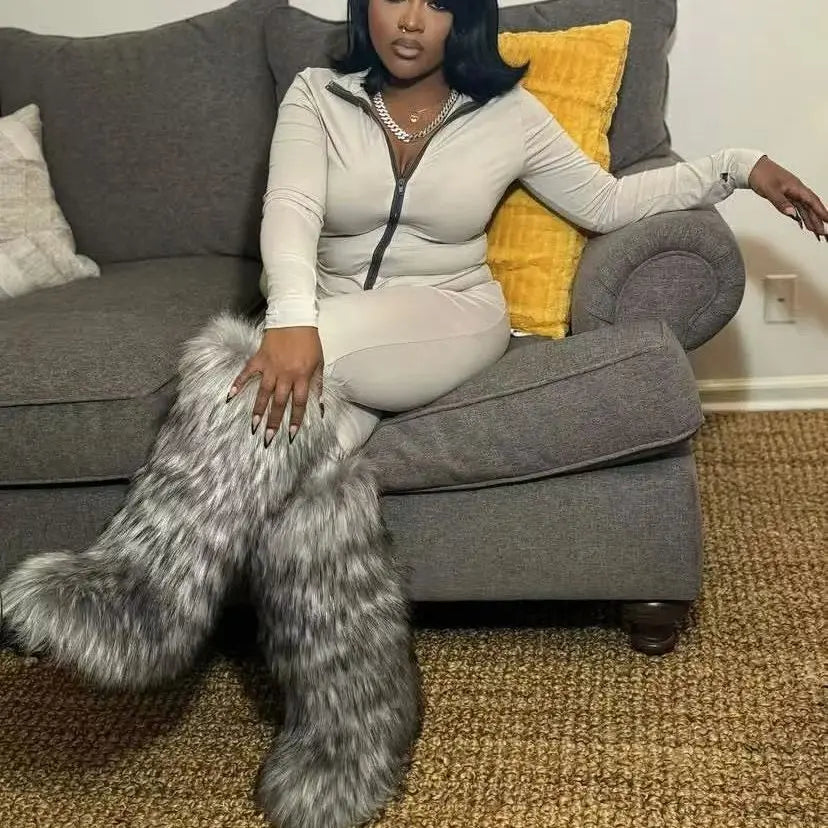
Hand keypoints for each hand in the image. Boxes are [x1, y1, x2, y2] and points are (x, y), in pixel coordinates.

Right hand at [226, 327, 323, 446]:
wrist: (295, 318)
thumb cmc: (310, 342)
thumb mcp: (320, 363)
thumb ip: (318, 385)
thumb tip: (320, 406)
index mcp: (302, 376)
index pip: (299, 402)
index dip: (295, 419)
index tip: (291, 434)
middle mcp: (285, 374)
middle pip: (279, 402)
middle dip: (274, 421)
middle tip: (268, 437)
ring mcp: (270, 366)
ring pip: (263, 392)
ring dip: (258, 409)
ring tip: (254, 425)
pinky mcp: (259, 358)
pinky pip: (247, 373)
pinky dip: (238, 383)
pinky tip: (231, 396)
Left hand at [748, 155, 827, 240]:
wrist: (752, 168)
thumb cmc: (762, 175)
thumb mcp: (771, 190)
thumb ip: (781, 202)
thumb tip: (792, 214)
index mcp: (797, 188)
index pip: (812, 202)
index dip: (821, 212)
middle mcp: (797, 191)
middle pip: (811, 207)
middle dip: (819, 220)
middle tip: (824, 233)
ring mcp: (791, 193)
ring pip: (804, 209)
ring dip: (811, 220)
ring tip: (817, 232)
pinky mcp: (785, 196)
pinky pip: (797, 208)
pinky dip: (801, 216)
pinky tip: (804, 224)